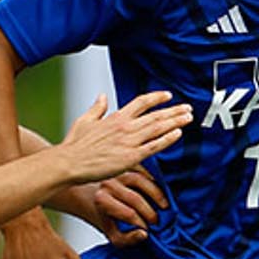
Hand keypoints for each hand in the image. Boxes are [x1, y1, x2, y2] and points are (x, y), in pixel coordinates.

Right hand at [58, 92, 190, 184]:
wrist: (69, 162)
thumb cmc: (75, 145)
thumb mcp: (85, 121)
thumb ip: (97, 108)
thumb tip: (102, 96)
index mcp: (115, 117)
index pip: (141, 102)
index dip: (156, 98)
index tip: (168, 96)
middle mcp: (125, 126)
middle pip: (155, 115)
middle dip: (173, 111)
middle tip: (188, 108)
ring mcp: (129, 141)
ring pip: (158, 128)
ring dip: (175, 121)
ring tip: (188, 117)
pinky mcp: (130, 157)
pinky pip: (154, 146)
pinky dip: (167, 139)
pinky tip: (178, 134)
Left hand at [66, 166, 166, 245]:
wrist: (90, 198)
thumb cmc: (104, 217)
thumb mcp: (112, 235)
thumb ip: (127, 240)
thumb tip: (144, 234)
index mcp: (102, 200)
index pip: (128, 214)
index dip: (142, 224)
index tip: (148, 231)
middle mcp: (108, 183)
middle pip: (136, 199)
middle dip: (150, 213)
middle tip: (158, 223)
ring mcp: (117, 172)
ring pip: (141, 181)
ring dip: (157, 195)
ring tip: (165, 207)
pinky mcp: (125, 165)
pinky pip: (144, 171)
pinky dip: (155, 182)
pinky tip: (161, 194)